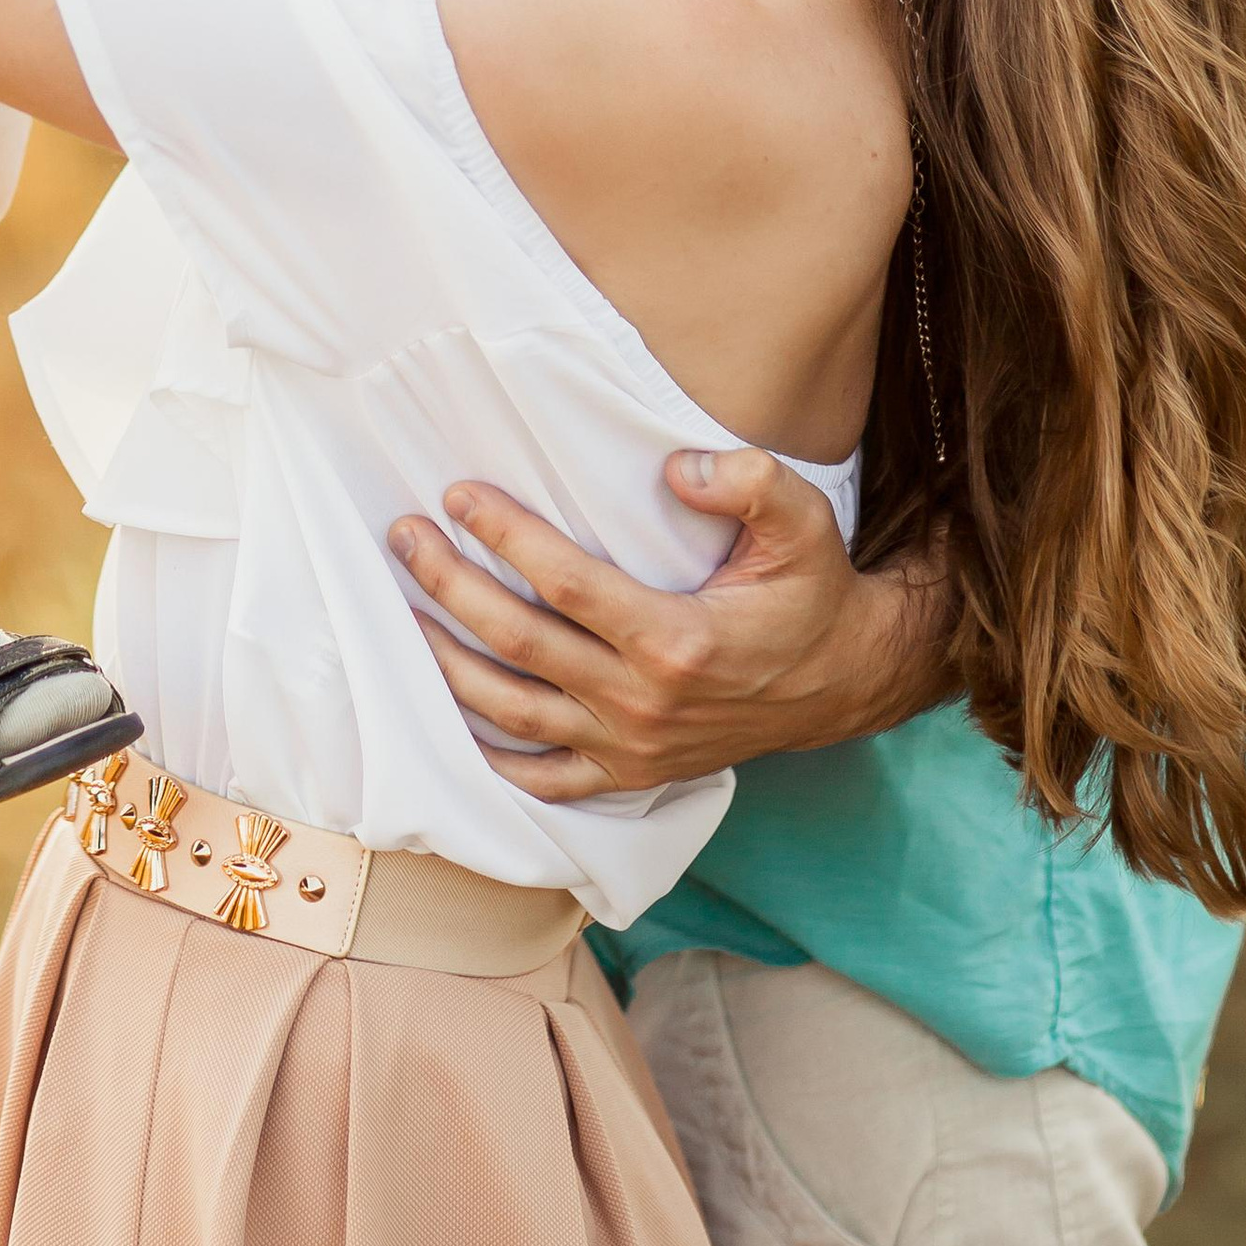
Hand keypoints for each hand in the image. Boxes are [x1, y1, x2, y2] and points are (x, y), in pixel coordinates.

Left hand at [388, 455, 947, 794]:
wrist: (841, 680)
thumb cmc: (811, 590)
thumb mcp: (803, 521)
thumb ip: (748, 482)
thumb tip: (676, 468)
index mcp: (676, 638)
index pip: (564, 584)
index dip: (504, 537)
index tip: (459, 496)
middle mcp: (643, 702)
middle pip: (519, 643)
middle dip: (450, 585)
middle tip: (404, 536)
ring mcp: (632, 747)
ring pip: (512, 712)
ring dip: (448, 660)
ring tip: (404, 610)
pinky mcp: (630, 774)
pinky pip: (542, 778)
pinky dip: (488, 753)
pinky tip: (447, 712)